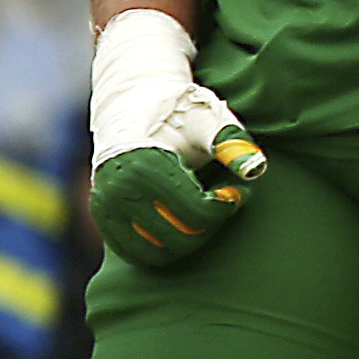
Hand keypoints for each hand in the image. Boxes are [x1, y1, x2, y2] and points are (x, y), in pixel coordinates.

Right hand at [88, 10, 264, 270]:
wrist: (130, 106)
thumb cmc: (176, 114)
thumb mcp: (205, 122)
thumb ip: (231, 143)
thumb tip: (256, 168)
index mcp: (145, 166)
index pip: (197, 213)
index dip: (226, 207)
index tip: (236, 191)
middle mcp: (119, 191)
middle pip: (180, 237)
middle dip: (211, 226)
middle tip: (222, 203)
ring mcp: (106, 207)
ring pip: (158, 252)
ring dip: (189, 241)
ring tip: (203, 214)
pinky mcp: (102, 217)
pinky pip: (135, 252)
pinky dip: (163, 248)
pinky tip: (182, 225)